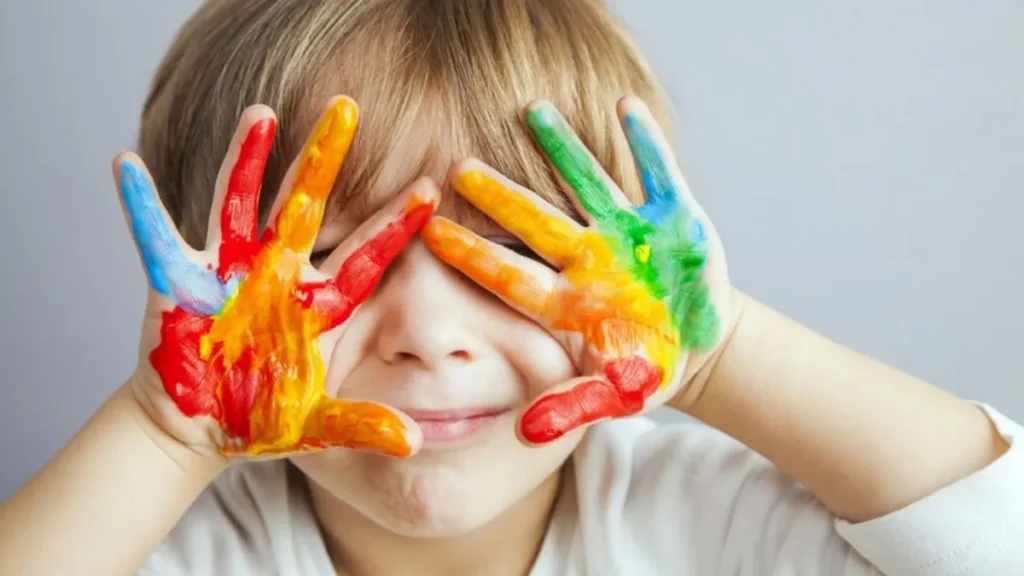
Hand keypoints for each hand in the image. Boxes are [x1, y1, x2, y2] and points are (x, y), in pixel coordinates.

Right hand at [116, 97, 435, 457]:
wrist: (199, 429)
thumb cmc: (261, 419)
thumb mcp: (316, 425)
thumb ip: (361, 425)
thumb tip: (412, 442)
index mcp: (317, 306)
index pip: (365, 257)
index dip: (394, 225)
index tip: (431, 189)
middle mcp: (277, 276)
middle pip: (305, 207)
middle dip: (325, 159)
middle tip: (347, 106)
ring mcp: (228, 272)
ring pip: (240, 203)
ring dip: (246, 160)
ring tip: (261, 112)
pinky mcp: (178, 281)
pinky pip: (155, 236)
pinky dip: (140, 204)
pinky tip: (126, 166)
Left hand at [423, 97, 732, 443]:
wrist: (696, 343)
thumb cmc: (646, 368)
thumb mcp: (616, 394)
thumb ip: (572, 407)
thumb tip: (524, 434)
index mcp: (568, 299)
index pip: (510, 275)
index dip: (473, 256)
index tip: (431, 234)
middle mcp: (588, 257)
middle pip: (536, 221)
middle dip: (501, 196)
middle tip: (458, 167)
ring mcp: (628, 232)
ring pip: (588, 183)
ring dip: (564, 150)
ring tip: (534, 111)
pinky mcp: (673, 214)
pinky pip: (658, 173)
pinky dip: (646, 144)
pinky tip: (625, 109)